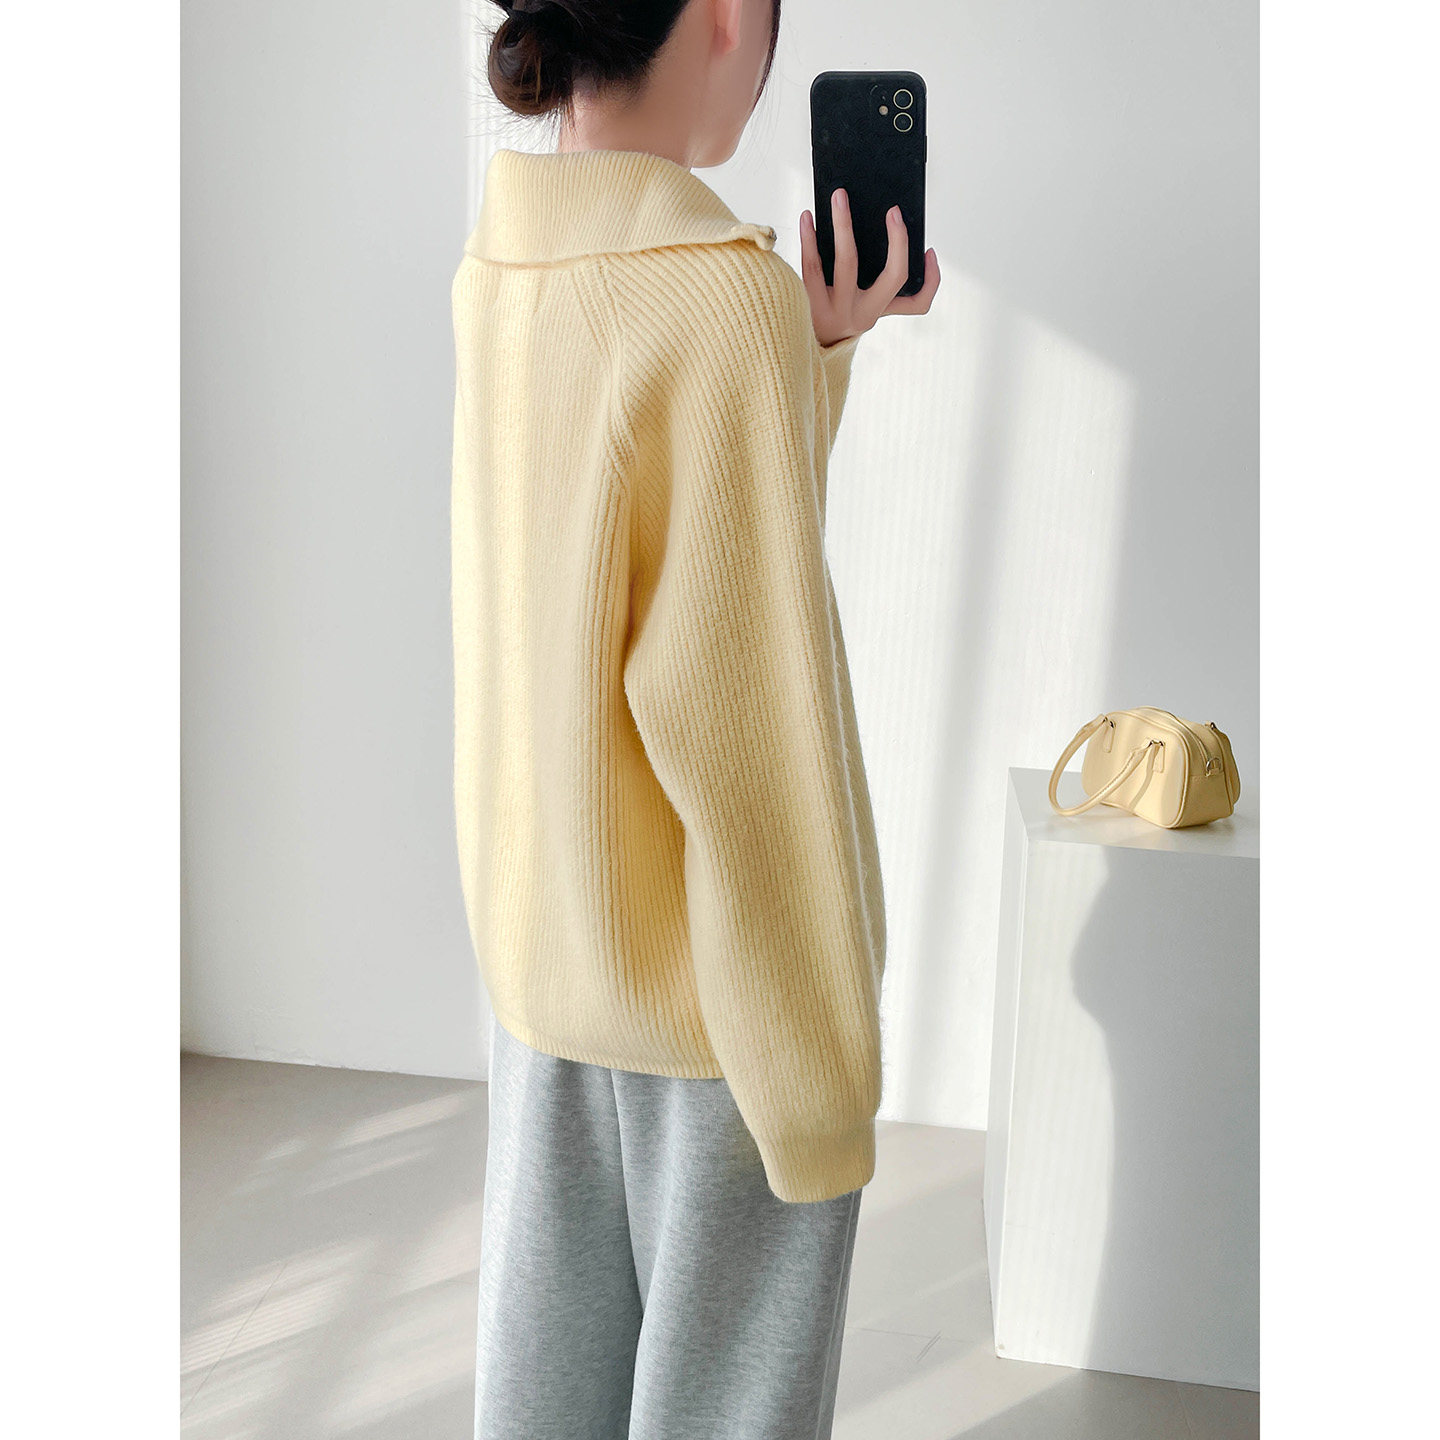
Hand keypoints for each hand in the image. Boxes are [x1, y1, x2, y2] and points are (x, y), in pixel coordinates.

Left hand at [799, 187, 940, 346]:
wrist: (797, 344)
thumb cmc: (831, 315)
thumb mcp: (858, 306)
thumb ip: (875, 282)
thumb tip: (880, 230)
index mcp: (878, 312)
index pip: (917, 303)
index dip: (932, 279)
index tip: (928, 249)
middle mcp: (861, 316)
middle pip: (891, 277)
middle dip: (898, 241)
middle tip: (894, 210)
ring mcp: (836, 312)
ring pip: (846, 263)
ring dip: (844, 225)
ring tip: (840, 198)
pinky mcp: (809, 305)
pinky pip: (811, 267)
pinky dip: (809, 239)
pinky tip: (807, 218)